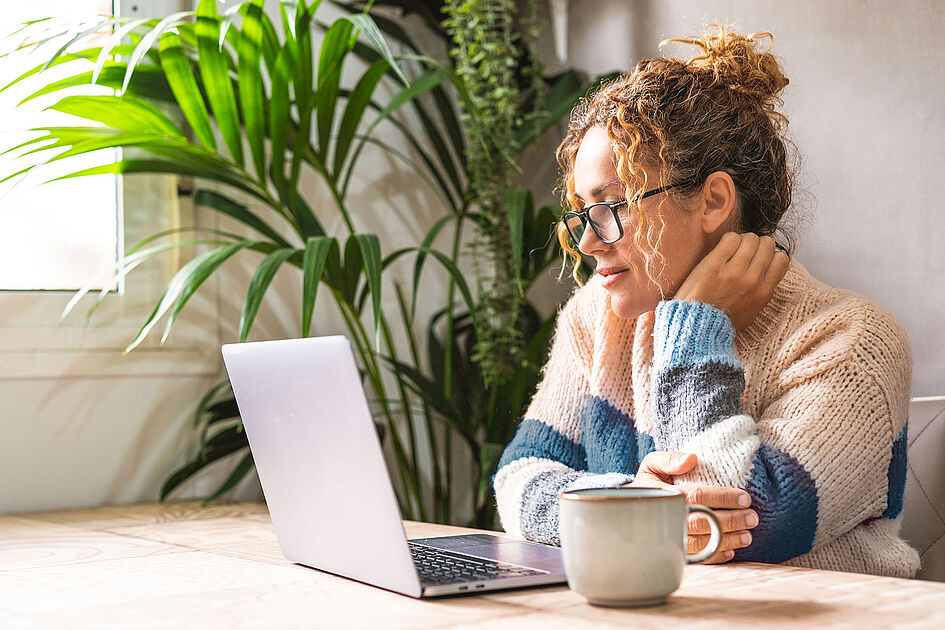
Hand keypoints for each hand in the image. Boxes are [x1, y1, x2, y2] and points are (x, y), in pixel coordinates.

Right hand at [621, 451, 758, 563]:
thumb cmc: (647, 484)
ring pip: (703, 543)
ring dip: (727, 540)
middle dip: (731, 521)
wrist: (630, 509)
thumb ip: (669, 459)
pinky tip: (731, 550)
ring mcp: (670, 538)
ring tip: (747, 536)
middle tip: (752, 518)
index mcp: (664, 495)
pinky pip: (697, 558)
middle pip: (704, 522)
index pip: (698, 496)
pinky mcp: (673, 552)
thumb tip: (692, 459)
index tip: (744, 498)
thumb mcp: (651, 465)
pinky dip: (716, 556)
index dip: (722, 497)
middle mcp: (667, 519)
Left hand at [674, 232, 789, 330]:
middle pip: (767, 244)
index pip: (781, 259)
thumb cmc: (722, 321)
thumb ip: (762, 291)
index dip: (770, 254)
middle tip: (743, 252)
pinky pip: (730, 238)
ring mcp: (734, 271)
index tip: (759, 258)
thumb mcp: (752, 311)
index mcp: (764, 292)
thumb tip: (768, 271)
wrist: (697, 327)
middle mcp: (752, 280)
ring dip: (742, 240)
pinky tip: (721, 249)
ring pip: (750, 238)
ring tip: (731, 250)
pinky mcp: (714, 264)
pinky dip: (728, 239)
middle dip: (756, 244)